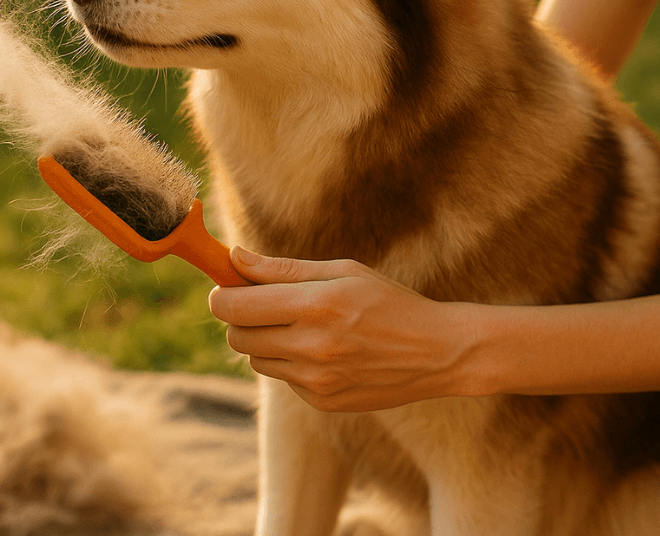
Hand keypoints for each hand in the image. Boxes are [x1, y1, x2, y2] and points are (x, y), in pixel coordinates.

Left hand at [208, 247, 475, 411]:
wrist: (437, 352)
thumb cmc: (389, 302)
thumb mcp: (343, 271)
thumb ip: (282, 269)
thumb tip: (233, 258)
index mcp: (316, 305)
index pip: (234, 307)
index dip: (222, 295)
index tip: (228, 288)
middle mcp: (311, 346)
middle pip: (237, 336)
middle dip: (242, 318)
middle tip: (266, 305)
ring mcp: (316, 380)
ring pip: (257, 359)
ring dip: (267, 341)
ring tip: (305, 328)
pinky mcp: (322, 401)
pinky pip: (285, 379)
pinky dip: (294, 363)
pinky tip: (329, 352)